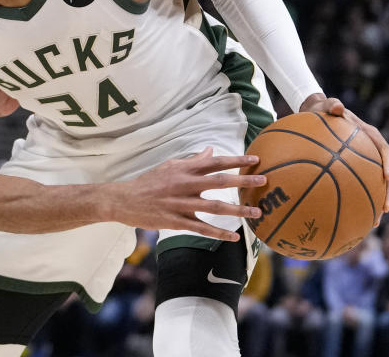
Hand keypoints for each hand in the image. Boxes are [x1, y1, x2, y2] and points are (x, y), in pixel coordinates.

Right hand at [110, 147, 264, 240]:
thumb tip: (211, 151)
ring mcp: (181, 204)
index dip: (235, 161)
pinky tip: (235, 236)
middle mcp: (184, 184)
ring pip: (215, 207)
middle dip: (242, 181)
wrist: (124, 200)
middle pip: (219, 182)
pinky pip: (201, 228)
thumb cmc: (149, 182)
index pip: (214, 162)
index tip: (255, 160)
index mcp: (183, 169)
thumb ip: (192, 161)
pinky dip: (219, 232)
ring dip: (238, 210)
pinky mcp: (176, 221)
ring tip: (257, 212)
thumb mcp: (169, 166)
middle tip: (264, 181)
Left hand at [299, 94, 388, 221]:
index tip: (385, 176)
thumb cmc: (323, 109)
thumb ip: (332, 105)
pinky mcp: (354, 168)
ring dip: (377, 202)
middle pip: (387, 174)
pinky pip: (359, 185)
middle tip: (384, 208)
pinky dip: (358, 200)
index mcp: (369, 135)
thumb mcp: (326, 105)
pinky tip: (351, 217)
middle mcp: (371, 150)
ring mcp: (364, 161)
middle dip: (388, 192)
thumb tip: (338, 107)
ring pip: (376, 184)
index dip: (386, 162)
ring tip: (373, 222)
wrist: (317, 112)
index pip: (384, 150)